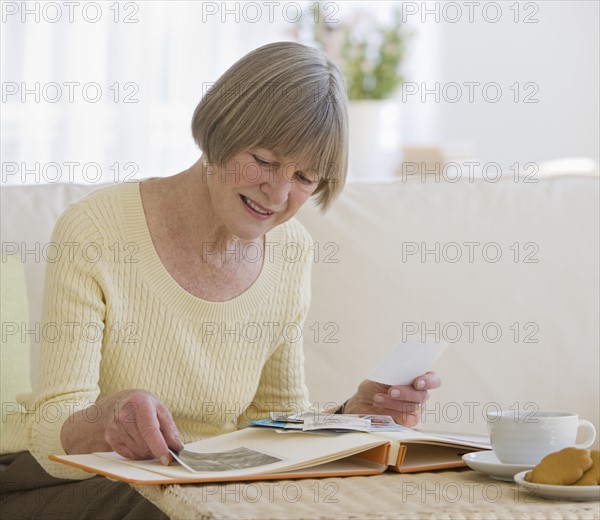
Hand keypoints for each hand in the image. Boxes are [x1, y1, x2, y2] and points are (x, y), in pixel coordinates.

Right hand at [61, 388, 183, 464]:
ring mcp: (114, 428)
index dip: (159, 446)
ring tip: (150, 440)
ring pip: (138, 452)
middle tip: (163, 444)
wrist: (119, 403)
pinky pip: (129, 455)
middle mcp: (124, 416)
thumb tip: (176, 447)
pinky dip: (139, 453)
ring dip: (149, 451)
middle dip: (157, 449)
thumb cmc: (143, 406)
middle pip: (145, 444)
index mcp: (140, 404)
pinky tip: (140, 442)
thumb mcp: (160, 409)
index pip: (149, 430)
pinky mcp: (110, 438)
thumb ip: (170, 429)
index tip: (167, 459)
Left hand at [343, 372, 440, 426]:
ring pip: (413, 407)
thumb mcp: (380, 376)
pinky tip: (382, 410)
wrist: (362, 403)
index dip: (429, 381)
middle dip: (406, 393)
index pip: (433, 380)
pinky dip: (393, 413)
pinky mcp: (407, 422)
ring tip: (377, 399)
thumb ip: (393, 372)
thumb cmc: (373, 387)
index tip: (417, 382)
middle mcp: (418, 394)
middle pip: (423, 395)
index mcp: (416, 379)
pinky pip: (407, 419)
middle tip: (391, 391)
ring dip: (393, 402)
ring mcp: (414, 409)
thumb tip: (398, 369)